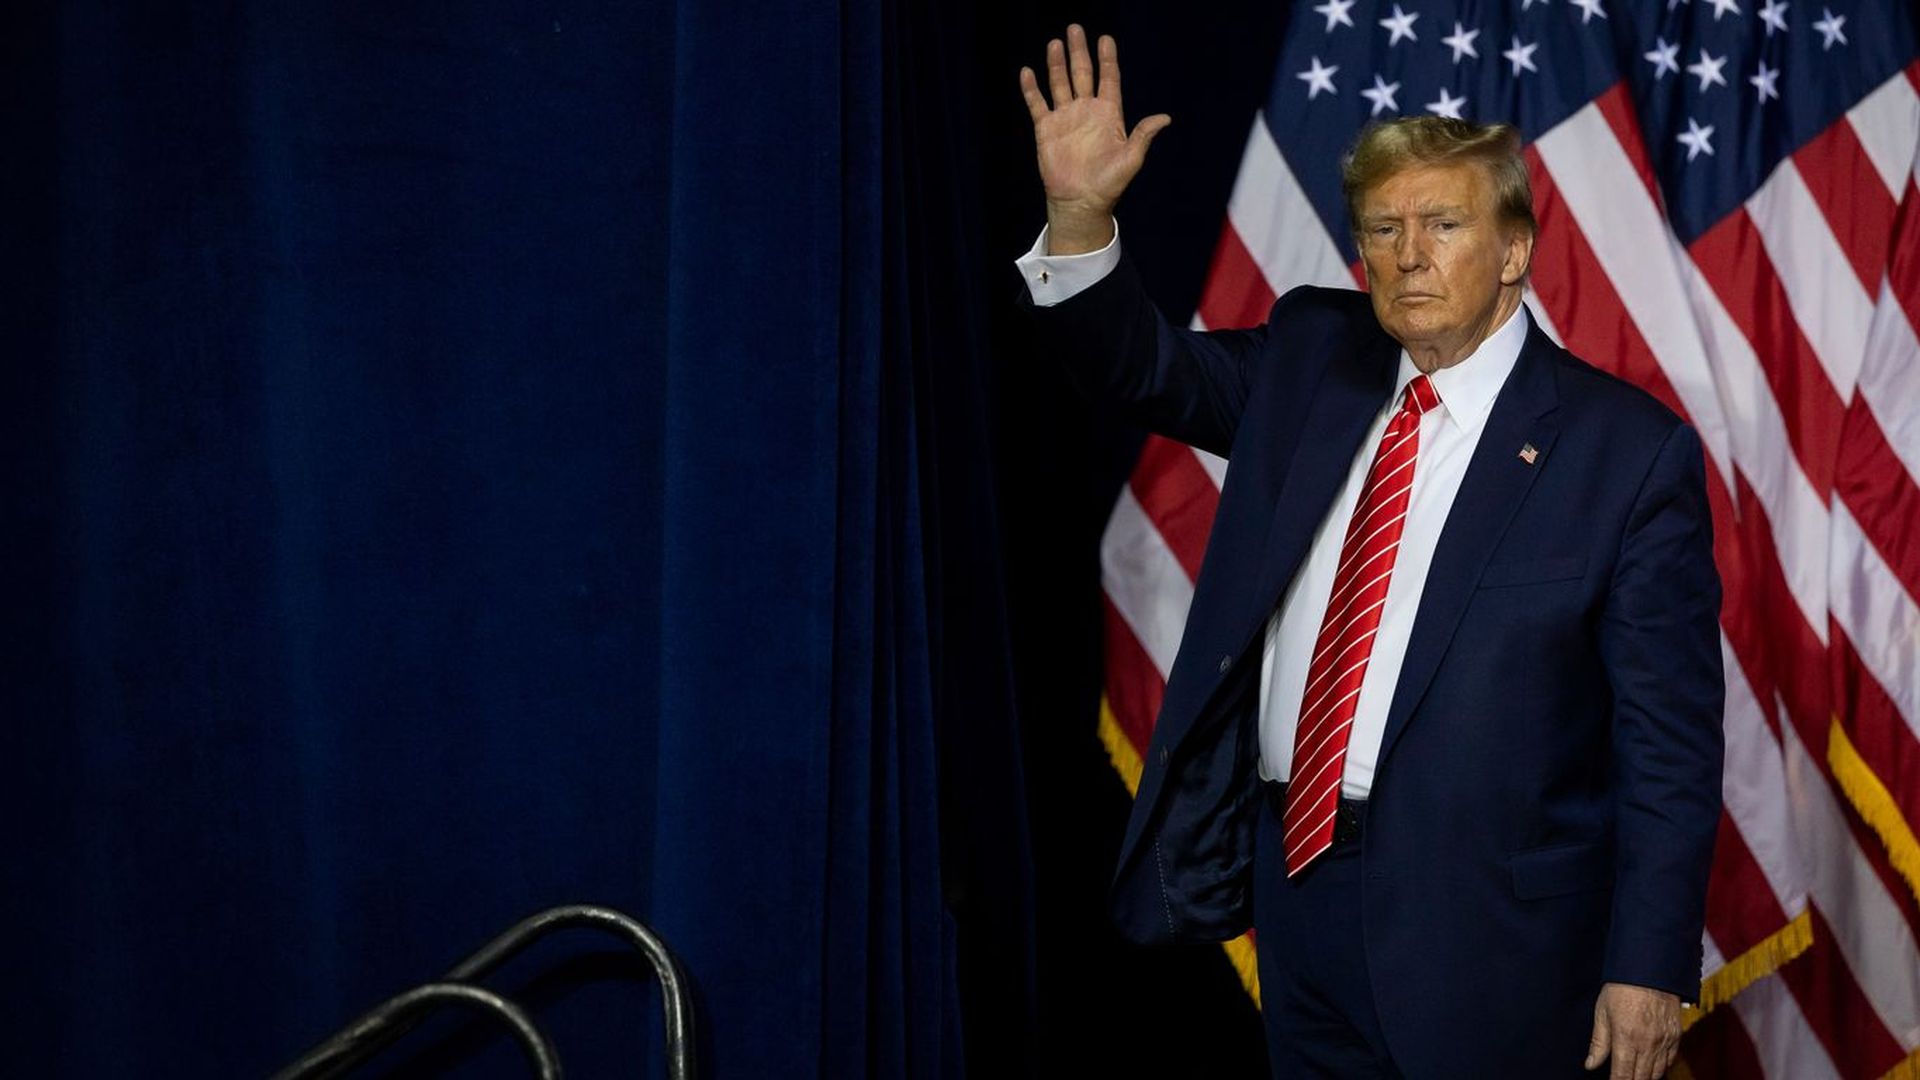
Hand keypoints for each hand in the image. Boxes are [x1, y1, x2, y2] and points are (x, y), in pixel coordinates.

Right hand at [1018, 25, 1170, 253]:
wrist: (1081, 202)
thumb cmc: (1109, 183)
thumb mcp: (1131, 159)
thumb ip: (1143, 135)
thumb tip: (1165, 118)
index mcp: (1108, 114)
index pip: (1108, 78)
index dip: (1107, 59)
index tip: (1105, 39)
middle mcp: (1086, 111)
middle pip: (1082, 73)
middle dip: (1079, 51)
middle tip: (1075, 29)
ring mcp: (1065, 118)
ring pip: (1060, 83)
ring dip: (1057, 64)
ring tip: (1055, 43)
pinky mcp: (1046, 129)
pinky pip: (1037, 104)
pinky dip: (1032, 89)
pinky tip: (1027, 72)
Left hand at [1585, 982, 1682, 1078]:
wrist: (1649, 970)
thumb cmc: (1621, 988)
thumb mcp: (1602, 1013)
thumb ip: (1598, 1043)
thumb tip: (1590, 1065)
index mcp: (1626, 1039)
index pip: (1622, 1075)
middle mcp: (1647, 1044)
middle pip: (1641, 1077)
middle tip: (1623, 1079)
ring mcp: (1664, 1041)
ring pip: (1657, 1073)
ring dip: (1646, 1078)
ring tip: (1636, 1076)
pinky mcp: (1676, 1035)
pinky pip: (1670, 1061)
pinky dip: (1661, 1068)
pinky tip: (1652, 1067)